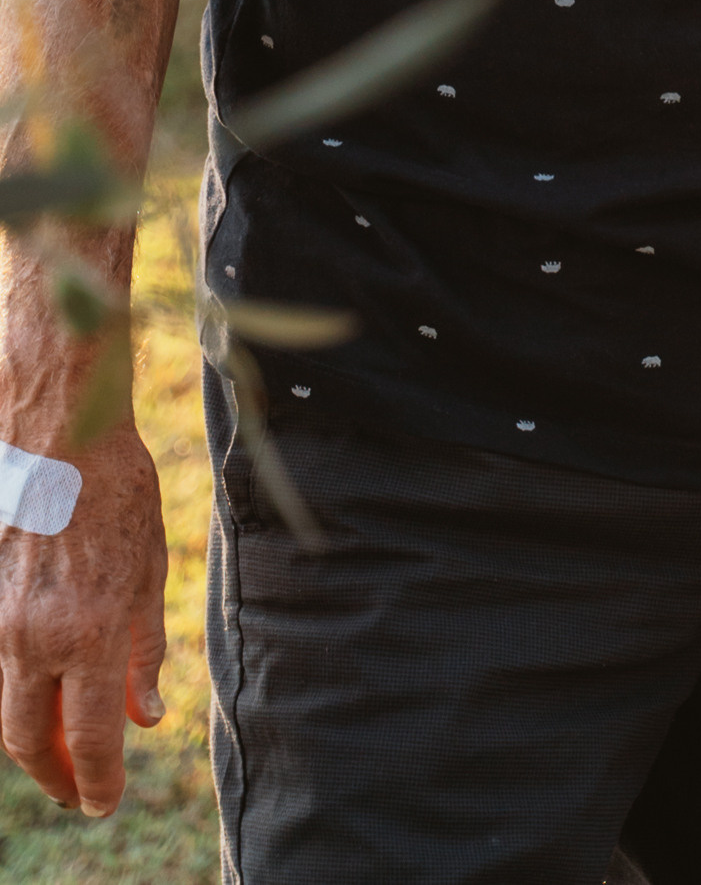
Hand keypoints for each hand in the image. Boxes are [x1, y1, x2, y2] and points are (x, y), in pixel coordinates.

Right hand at [0, 424, 165, 816]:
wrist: (58, 433)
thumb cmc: (117, 492)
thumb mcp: (150, 569)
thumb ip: (144, 649)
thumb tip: (146, 716)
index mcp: (87, 632)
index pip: (90, 738)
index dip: (97, 783)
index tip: (103, 804)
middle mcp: (33, 638)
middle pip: (28, 739)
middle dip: (52, 775)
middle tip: (76, 788)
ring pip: (5, 704)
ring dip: (32, 731)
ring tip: (63, 739)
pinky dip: (19, 686)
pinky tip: (43, 684)